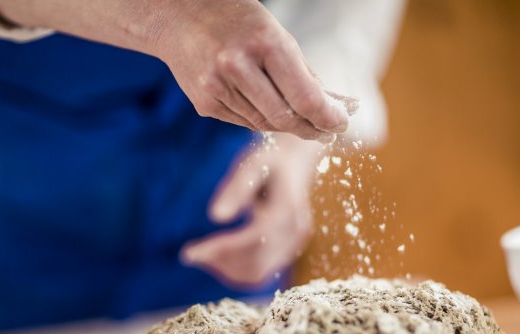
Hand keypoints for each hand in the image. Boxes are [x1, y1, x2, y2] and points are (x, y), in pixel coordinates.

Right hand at [154, 0, 349, 140]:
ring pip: (264, 123)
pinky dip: (259, 118)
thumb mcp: (277, 35)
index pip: (305, 98)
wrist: (179, 15)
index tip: (340, 124)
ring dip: (285, 123)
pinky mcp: (204, 103)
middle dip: (310, 129)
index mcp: (264, 44)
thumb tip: (335, 107)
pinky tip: (262, 104)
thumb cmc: (238, 22)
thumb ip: (304, 73)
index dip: (328, 118)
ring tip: (298, 117)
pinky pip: (243, 122)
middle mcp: (237, 66)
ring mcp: (216, 87)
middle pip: (285, 118)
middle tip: (325, 133)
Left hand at [181, 133, 320, 287]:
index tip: (188, 253)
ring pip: (257, 274)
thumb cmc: (269, 161)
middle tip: (188, 254)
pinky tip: (216, 258)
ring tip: (199, 255)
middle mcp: (295, 232)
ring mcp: (294, 245)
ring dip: (225, 271)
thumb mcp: (251, 165)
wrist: (296, 163)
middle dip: (219, 263)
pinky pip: (261, 272)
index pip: (252, 240)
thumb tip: (216, 216)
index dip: (220, 249)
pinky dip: (236, 272)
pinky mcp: (288, 251)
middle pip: (255, 264)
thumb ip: (236, 189)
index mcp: (287, 210)